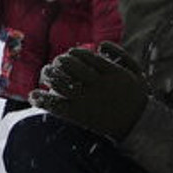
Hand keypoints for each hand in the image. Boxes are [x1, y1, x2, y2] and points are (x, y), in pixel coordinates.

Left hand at [30, 43, 148, 140]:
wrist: (139, 127)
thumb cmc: (136, 99)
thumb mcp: (137, 74)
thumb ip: (122, 56)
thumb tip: (100, 44)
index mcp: (113, 73)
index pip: (86, 56)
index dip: (74, 53)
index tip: (70, 54)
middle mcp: (99, 85)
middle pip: (70, 66)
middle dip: (59, 61)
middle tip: (56, 63)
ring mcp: (87, 101)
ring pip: (60, 82)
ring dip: (48, 74)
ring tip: (46, 73)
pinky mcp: (79, 115)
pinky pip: (56, 105)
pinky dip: (41, 99)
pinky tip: (33, 95)